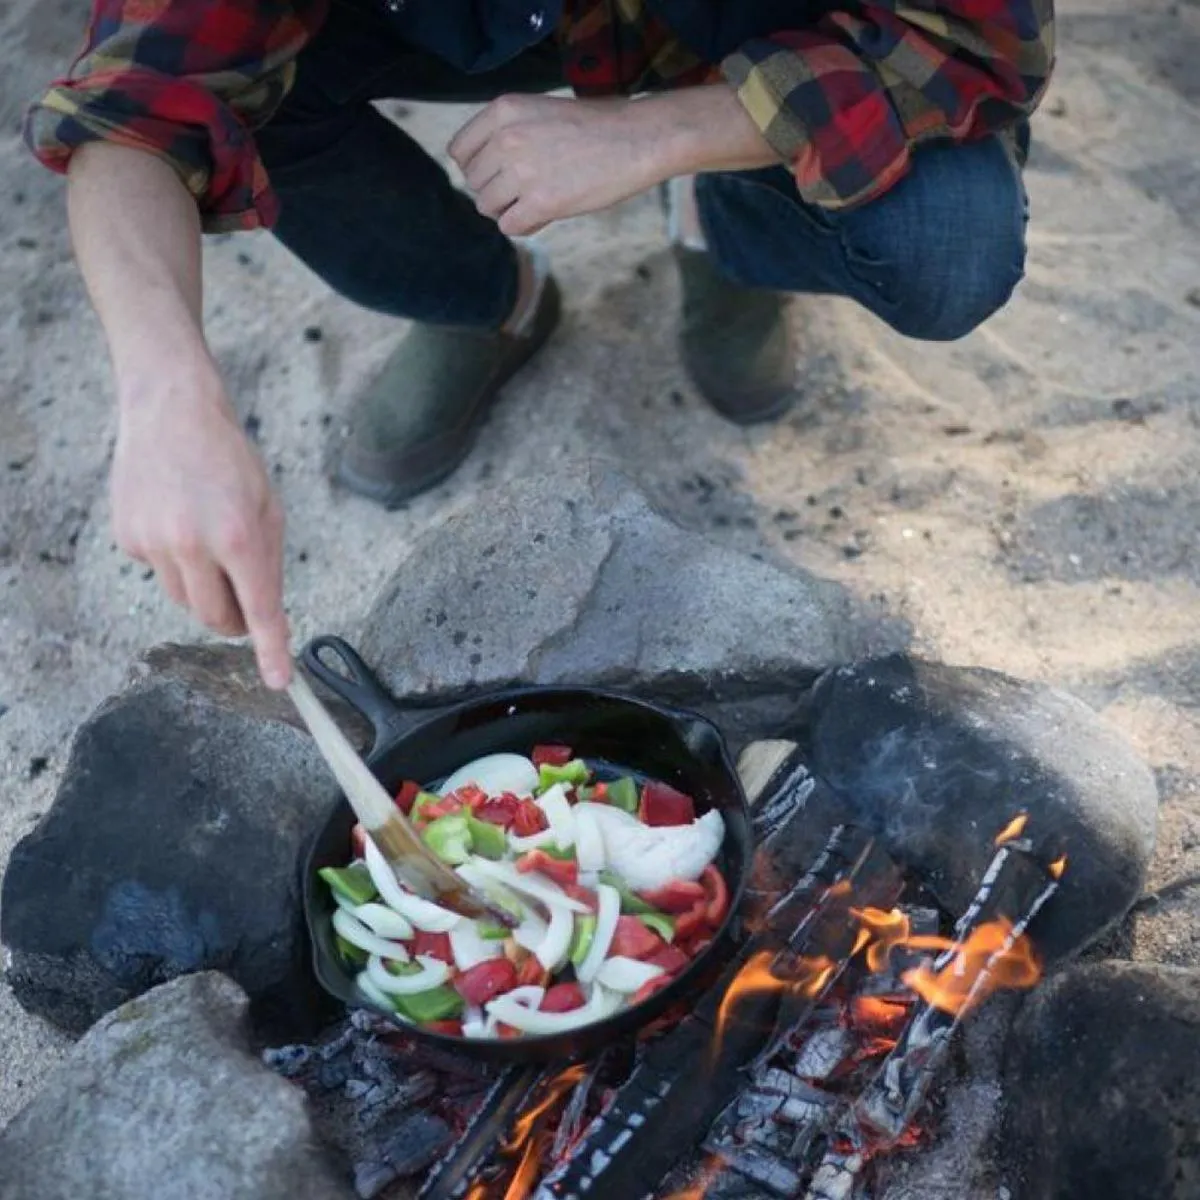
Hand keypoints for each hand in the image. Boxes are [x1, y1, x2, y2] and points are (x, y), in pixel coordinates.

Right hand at [112, 360, 291, 688]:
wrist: (172, 412)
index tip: (280, 682)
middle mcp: (192, 543)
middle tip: (242, 599)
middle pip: (214, 617)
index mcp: (239, 536)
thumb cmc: (231, 461)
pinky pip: (158, 572)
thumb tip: (266, 619)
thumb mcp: (268, 509)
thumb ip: (268, 566)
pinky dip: (174, 559)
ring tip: (207, 537)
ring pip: (184, 599)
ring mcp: (154, 541)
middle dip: (233, 620)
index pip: (259, 610)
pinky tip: (176, 518)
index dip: (271, 650)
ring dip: (203, 585)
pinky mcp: (128, 537)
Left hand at [449, 94, 661, 235]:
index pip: (460, 152)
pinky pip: (509, 227)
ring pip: (487, 207)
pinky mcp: (541, 202)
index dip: (476, 169)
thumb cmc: (596, 126)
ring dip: (507, 211)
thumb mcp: (540, 111)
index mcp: (503, 111)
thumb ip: (509, 134)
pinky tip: (543, 216)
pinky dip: (523, 226)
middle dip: (494, 192)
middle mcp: (506, 139)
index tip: (496, 174)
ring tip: (534, 203)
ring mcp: (522, 172)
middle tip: (524, 191)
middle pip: (474, 183)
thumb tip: (487, 172)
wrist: (636, 139)